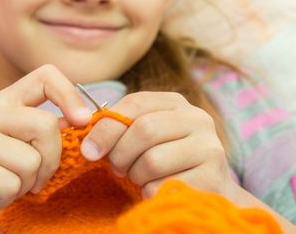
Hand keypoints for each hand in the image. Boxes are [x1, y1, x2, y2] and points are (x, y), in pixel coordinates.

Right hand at [0, 65, 90, 232]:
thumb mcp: (26, 150)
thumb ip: (48, 132)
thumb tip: (84, 119)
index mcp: (1, 103)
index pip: (44, 77)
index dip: (70, 94)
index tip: (83, 121)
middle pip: (46, 125)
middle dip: (50, 161)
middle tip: (30, 179)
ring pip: (31, 161)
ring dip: (24, 185)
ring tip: (1, 186)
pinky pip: (11, 185)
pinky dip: (5, 199)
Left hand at [80, 91, 239, 202]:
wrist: (206, 190)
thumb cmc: (165, 160)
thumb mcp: (143, 136)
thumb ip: (120, 126)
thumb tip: (83, 131)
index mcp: (176, 103)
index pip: (134, 103)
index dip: (106, 127)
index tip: (88, 149)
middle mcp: (198, 118)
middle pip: (144, 130)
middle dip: (120, 154)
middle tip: (116, 168)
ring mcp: (209, 147)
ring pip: (152, 160)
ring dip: (136, 176)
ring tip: (140, 178)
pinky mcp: (212, 177)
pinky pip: (163, 187)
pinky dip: (150, 193)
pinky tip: (157, 189)